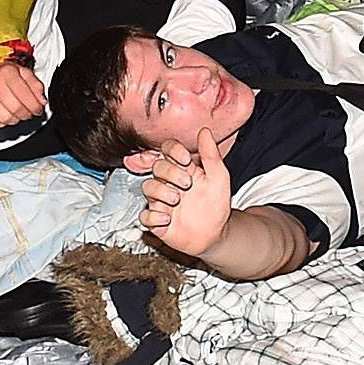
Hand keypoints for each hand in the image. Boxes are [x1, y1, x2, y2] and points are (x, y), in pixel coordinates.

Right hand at [0, 59, 45, 127]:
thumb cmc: (5, 72)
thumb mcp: (24, 72)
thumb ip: (36, 86)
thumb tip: (41, 101)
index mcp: (7, 72)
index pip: (25, 97)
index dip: (35, 107)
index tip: (38, 109)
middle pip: (15, 109)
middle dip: (26, 114)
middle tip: (29, 112)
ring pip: (4, 118)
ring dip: (15, 120)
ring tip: (17, 113)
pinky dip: (1, 122)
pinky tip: (5, 115)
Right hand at [137, 127, 234, 256]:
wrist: (216, 234)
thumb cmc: (216, 204)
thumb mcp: (219, 177)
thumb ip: (211, 154)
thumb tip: (205, 131)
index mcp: (182, 168)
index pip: (168, 150)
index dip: (173, 151)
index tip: (186, 159)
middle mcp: (169, 182)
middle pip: (156, 166)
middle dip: (170, 172)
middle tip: (186, 183)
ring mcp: (161, 201)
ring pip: (147, 188)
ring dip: (160, 192)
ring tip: (176, 200)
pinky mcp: (157, 221)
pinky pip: (144, 216)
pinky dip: (153, 217)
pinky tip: (167, 219)